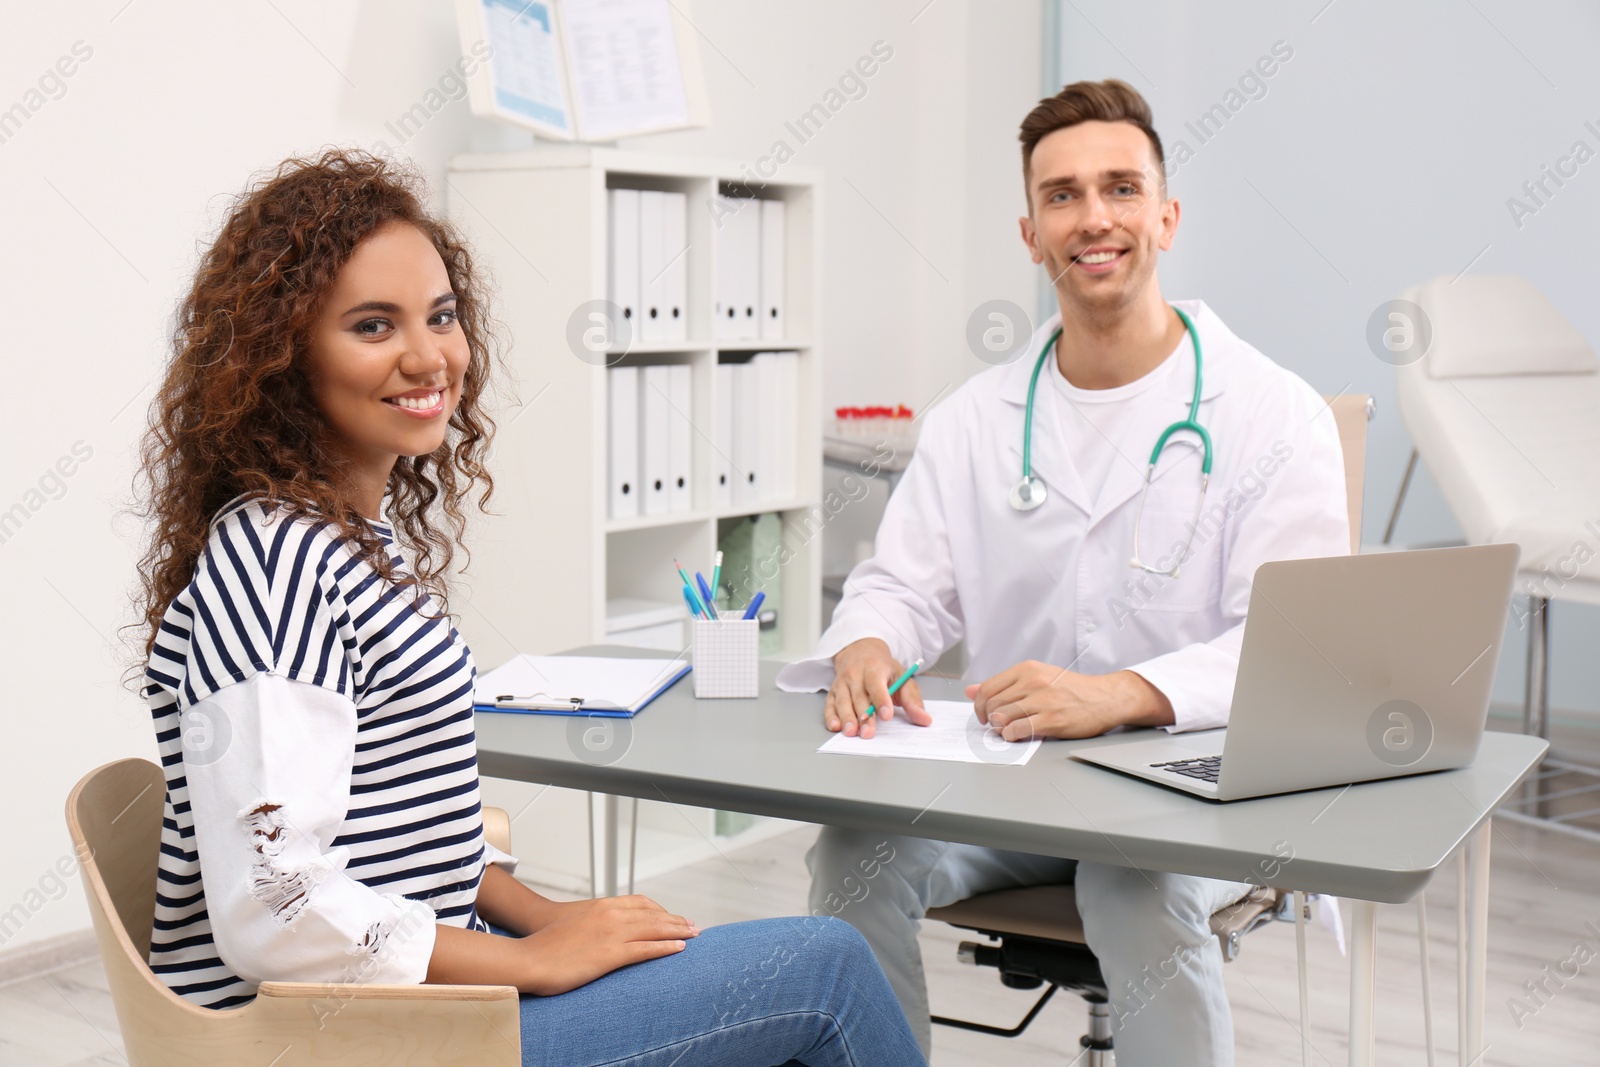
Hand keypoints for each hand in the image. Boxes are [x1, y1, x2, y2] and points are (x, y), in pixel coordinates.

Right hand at [519, 894, 696, 995]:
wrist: (529, 958)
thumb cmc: (546, 945)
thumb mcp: (574, 924)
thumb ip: (593, 923)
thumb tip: (603, 932)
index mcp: (602, 906)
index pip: (642, 903)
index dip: (661, 911)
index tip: (672, 917)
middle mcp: (611, 915)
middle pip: (653, 915)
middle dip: (676, 920)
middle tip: (693, 926)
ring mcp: (612, 933)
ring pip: (655, 929)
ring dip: (678, 931)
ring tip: (693, 936)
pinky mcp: (611, 954)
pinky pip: (647, 949)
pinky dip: (666, 947)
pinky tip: (679, 949)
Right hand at [825, 638, 932, 739]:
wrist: (860, 653)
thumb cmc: (883, 669)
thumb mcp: (902, 678)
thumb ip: (913, 700)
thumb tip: (925, 719)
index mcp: (874, 668)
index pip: (876, 683)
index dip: (881, 700)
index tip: (886, 715)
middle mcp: (855, 674)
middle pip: (859, 697)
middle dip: (864, 716)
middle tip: (868, 733)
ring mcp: (842, 683)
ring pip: (842, 702)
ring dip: (847, 718)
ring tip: (852, 733)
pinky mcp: (832, 692)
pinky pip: (829, 705)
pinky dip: (830, 716)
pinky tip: (835, 727)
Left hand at [965, 664, 1173, 740]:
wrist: (1106, 697)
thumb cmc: (1072, 689)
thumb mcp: (1037, 677)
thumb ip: (1004, 684)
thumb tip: (970, 690)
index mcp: (1027, 669)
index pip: (987, 687)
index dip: (979, 705)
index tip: (983, 714)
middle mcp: (1033, 682)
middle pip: (992, 704)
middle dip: (989, 719)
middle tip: (998, 725)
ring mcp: (1043, 701)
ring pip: (1002, 718)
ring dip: (1000, 729)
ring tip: (1009, 730)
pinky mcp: (1052, 720)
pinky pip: (1018, 730)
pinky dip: (1012, 736)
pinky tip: (1017, 735)